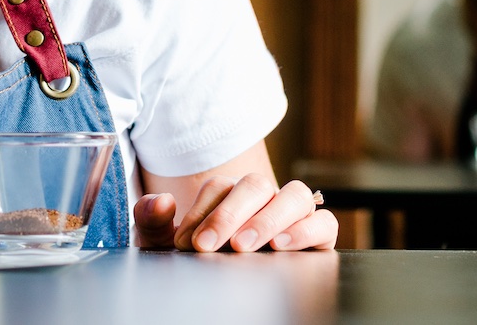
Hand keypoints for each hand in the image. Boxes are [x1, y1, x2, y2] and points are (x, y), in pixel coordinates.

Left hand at [134, 175, 336, 251]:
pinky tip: (281, 246)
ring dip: (268, 218)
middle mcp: (264, 197)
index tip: (187, 243)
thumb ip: (152, 220)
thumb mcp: (167, 243)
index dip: (202, 211)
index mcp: (229, 193)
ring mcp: (293, 213)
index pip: (219, 187)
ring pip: (295, 195)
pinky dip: (306, 229)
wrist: (224, 292)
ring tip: (244, 246)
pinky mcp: (318, 235)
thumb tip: (161, 200)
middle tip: (209, 246)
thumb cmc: (199, 258)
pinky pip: (325, 222)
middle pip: (255, 185)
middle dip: (230, 215)